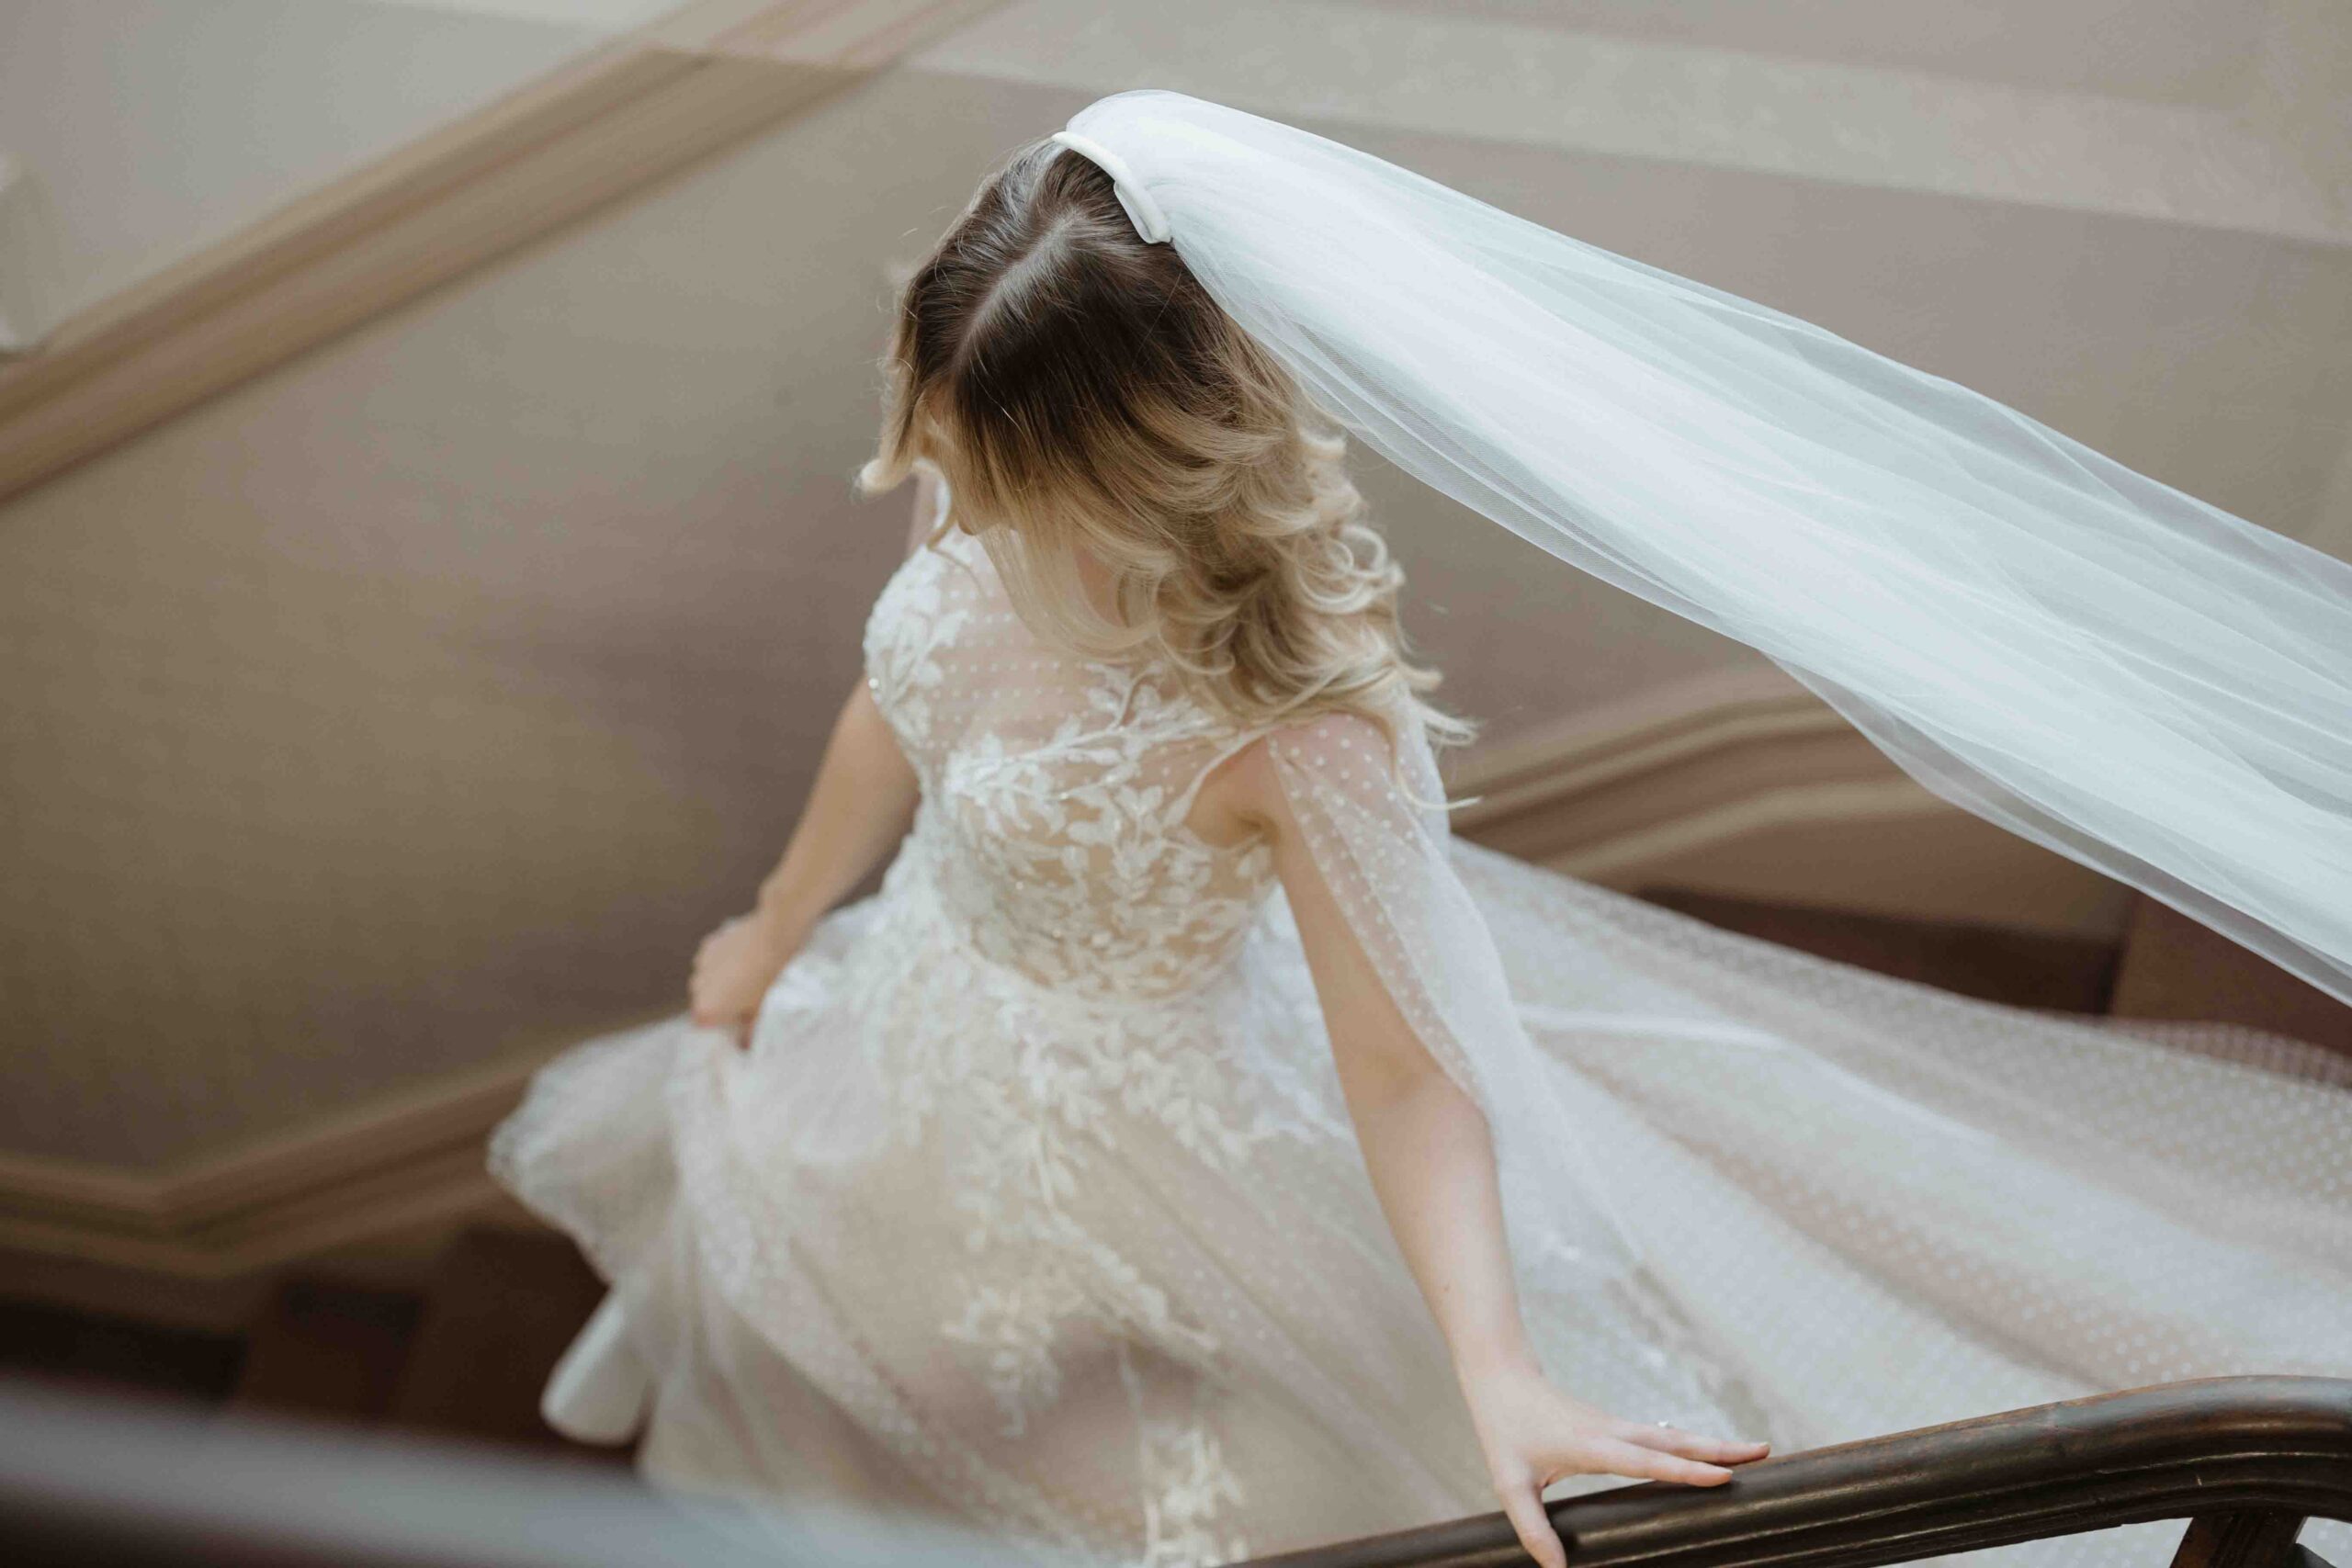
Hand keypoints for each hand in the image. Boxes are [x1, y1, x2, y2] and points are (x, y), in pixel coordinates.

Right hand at [688, 910, 798, 1049]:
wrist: (774, 936)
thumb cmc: (770, 979)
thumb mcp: (762, 1011)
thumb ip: (749, 1033)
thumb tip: (746, 1046)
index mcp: (706, 1008)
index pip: (703, 1026)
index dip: (720, 1025)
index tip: (736, 1022)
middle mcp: (696, 987)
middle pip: (703, 1002)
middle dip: (720, 1003)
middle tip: (745, 1000)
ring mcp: (700, 964)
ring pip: (707, 980)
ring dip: (719, 982)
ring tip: (745, 977)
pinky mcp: (708, 945)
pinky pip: (711, 960)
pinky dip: (721, 963)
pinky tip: (743, 959)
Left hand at [1462, 1359, 1770, 1567]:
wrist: (1500, 1377)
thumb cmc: (1504, 1428)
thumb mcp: (1510, 1483)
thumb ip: (1533, 1527)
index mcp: (1593, 1446)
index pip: (1647, 1461)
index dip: (1685, 1470)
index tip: (1723, 1475)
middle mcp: (1613, 1432)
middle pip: (1675, 1441)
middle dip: (1720, 1448)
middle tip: (1764, 1451)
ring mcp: (1616, 1426)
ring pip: (1673, 1436)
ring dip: (1713, 1443)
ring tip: (1755, 1449)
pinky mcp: (1615, 1426)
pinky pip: (1661, 1437)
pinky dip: (1690, 1444)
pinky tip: (1708, 1451)